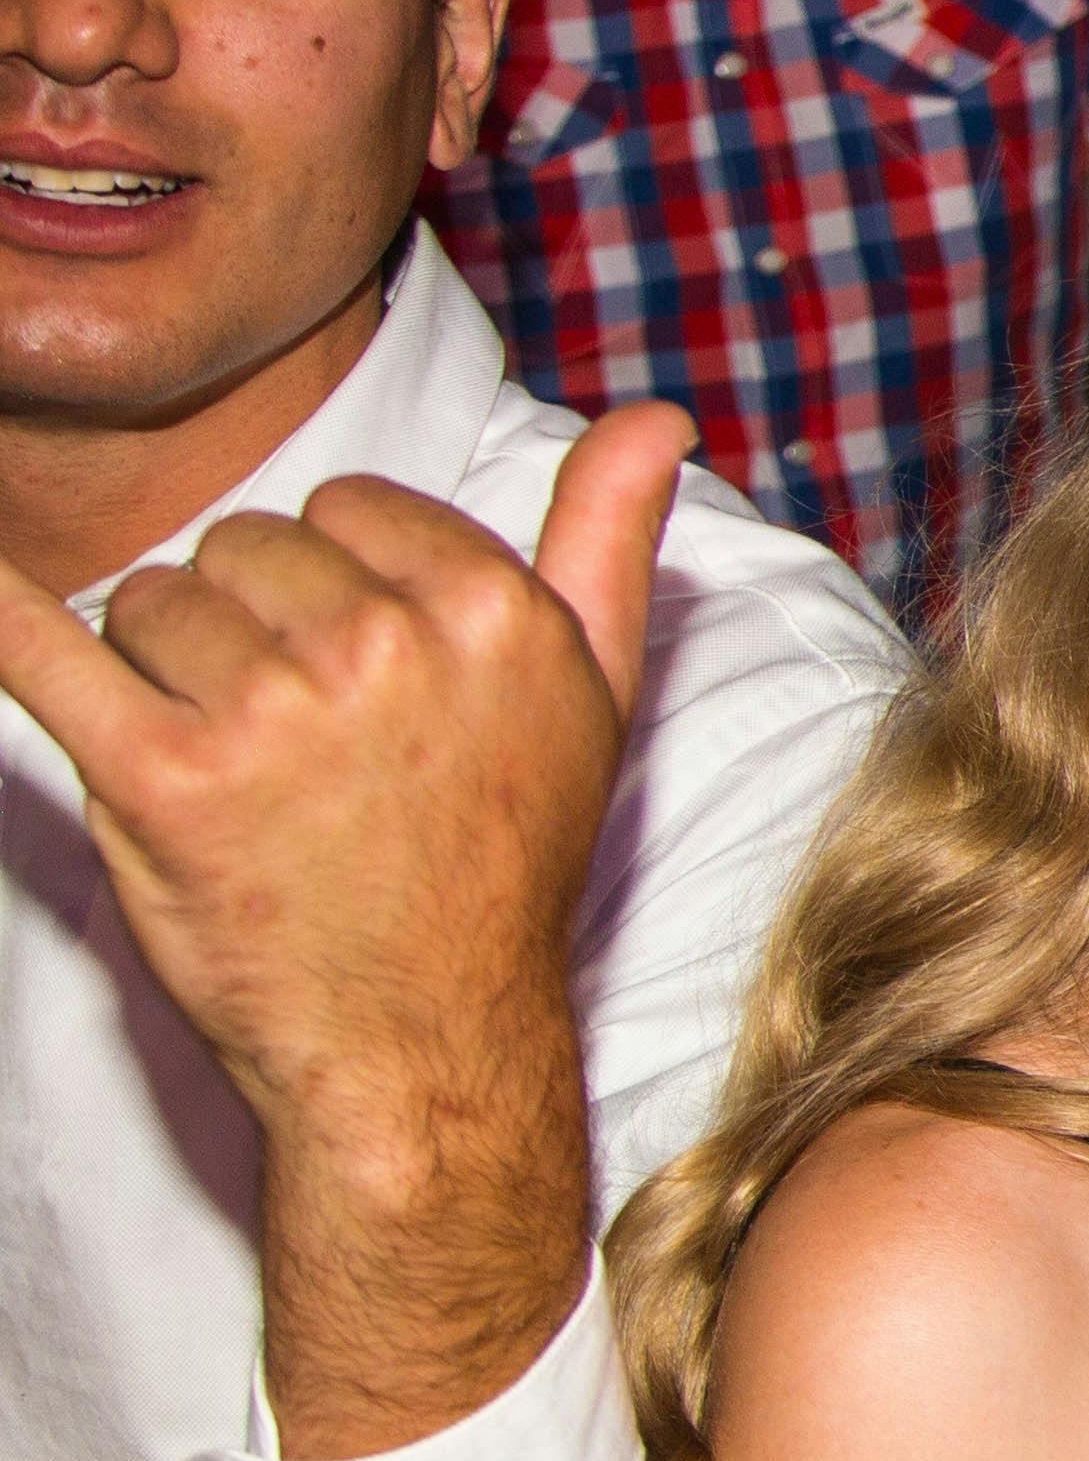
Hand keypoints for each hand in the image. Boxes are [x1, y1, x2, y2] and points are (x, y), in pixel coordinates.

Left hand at [0, 409, 683, 1448]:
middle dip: (245, 625)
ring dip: (159, 671)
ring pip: (149, 602)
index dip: (337, 583)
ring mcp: (268, 709)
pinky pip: (41, 646)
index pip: (344, 507)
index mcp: (491, 610)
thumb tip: (656, 418)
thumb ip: (609, 545)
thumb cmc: (498, 867)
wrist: (422, 1042)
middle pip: (242, 548)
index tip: (359, 669)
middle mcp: (385, 645)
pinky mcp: (159, 774)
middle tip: (294, 739)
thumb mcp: (592, 700)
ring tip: (228, 767)